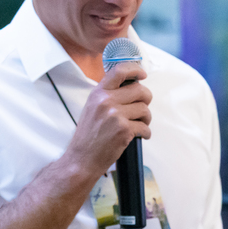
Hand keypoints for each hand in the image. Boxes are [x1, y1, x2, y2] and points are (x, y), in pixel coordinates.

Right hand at [64, 61, 151, 177]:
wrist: (81, 158)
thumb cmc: (88, 135)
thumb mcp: (92, 108)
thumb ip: (108, 95)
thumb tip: (130, 86)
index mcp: (98, 93)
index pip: (119, 71)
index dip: (135, 69)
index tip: (142, 74)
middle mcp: (106, 101)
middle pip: (140, 90)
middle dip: (146, 100)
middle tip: (142, 109)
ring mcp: (115, 115)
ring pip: (145, 109)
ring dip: (146, 119)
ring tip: (139, 125)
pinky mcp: (124, 130)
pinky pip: (145, 127)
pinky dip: (145, 133)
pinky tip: (140, 136)